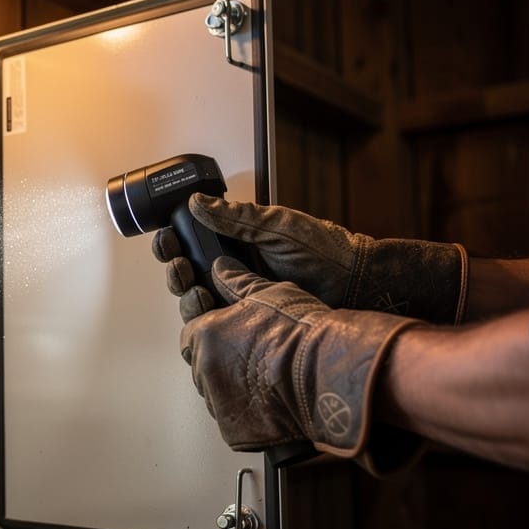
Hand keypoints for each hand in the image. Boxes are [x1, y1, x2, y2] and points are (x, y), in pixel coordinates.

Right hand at [152, 194, 467, 323]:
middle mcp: (236, 273)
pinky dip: (206, 323)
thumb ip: (235, 217)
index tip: (168, 239)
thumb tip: (197, 202)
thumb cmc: (327, 252)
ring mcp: (243, 301)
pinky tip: (204, 318)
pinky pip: (220, 327)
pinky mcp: (253, 325)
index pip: (193, 243)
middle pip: (188, 275)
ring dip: (187, 296)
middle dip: (176, 270)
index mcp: (238, 244)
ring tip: (196, 293)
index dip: (175, 243)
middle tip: (181, 268)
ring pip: (198, 303)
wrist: (360, 285)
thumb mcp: (277, 226)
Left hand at [180, 257, 419, 457]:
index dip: (210, 337)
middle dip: (220, 364)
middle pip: (202, 367)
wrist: (328, 371)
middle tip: (252, 362)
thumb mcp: (270, 295)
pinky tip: (268, 406)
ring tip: (264, 384)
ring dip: (232, 390)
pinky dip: (247, 416)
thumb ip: (238, 283)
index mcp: (204, 335)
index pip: (191, 337)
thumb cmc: (301, 331)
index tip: (228, 339)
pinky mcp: (233, 429)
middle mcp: (203, 369)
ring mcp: (217, 402)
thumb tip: (220, 269)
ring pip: (216, 396)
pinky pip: (233, 423)